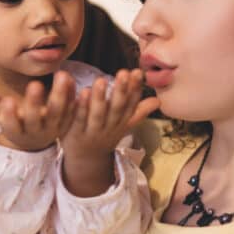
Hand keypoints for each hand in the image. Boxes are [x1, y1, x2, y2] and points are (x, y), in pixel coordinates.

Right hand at [0, 72, 75, 151]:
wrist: (35, 141)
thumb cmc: (13, 121)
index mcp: (15, 131)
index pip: (11, 125)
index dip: (9, 115)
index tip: (8, 101)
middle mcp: (35, 131)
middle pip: (35, 119)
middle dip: (34, 102)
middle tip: (35, 84)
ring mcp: (52, 128)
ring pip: (58, 113)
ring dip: (60, 94)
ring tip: (61, 75)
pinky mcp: (66, 122)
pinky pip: (71, 109)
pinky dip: (73, 96)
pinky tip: (73, 80)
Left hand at [60, 69, 159, 196]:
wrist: (85, 160)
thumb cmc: (104, 134)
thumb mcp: (123, 125)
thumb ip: (138, 111)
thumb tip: (158, 101)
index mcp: (122, 123)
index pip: (131, 105)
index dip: (134, 89)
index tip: (137, 72)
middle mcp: (109, 128)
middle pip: (117, 109)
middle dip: (121, 91)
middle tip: (123, 73)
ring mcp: (92, 131)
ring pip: (98, 115)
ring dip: (100, 98)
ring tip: (101, 80)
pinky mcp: (75, 133)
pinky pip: (78, 120)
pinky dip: (80, 107)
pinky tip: (81, 92)